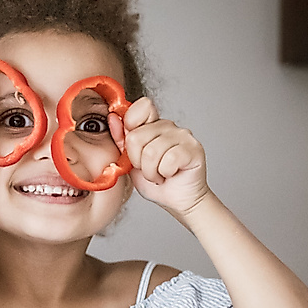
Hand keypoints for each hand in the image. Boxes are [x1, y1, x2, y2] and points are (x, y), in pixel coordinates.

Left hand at [121, 98, 211, 217]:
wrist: (177, 200)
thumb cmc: (156, 181)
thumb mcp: (130, 161)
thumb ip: (121, 140)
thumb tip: (113, 119)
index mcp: (153, 125)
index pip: (141, 107)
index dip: (131, 126)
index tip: (133, 147)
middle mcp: (169, 126)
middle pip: (136, 137)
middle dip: (137, 161)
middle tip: (148, 168)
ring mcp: (183, 135)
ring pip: (151, 152)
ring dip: (151, 171)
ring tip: (159, 174)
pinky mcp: (193, 149)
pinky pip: (168, 160)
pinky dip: (164, 173)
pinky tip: (170, 174)